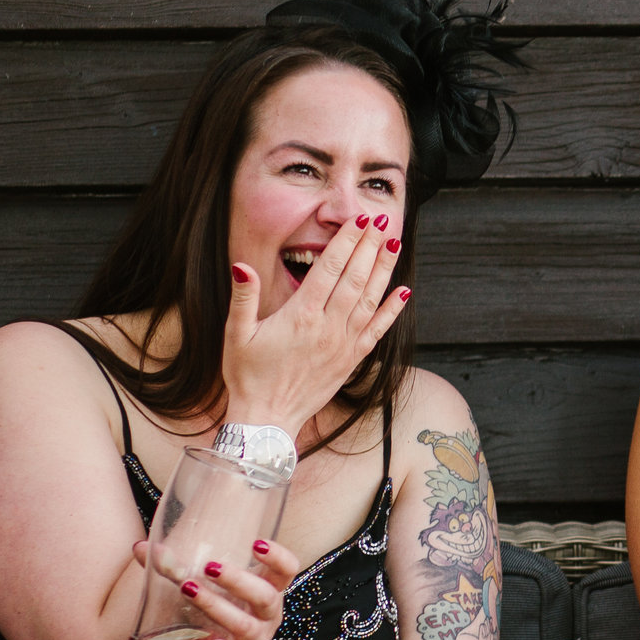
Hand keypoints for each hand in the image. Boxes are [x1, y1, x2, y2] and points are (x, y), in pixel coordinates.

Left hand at [132, 535, 303, 639]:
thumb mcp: (214, 594)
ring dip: (218, 607)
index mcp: (267, 591)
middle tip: (209, 567)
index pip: (285, 570)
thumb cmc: (225, 620)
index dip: (277, 556)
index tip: (256, 543)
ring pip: (245, 626)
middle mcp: (267, 616)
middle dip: (238, 580)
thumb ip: (178, 570)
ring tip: (189, 590)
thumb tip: (141, 547)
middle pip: (265, 595)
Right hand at [222, 216, 409, 435]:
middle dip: (370, 246)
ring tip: (395, 244)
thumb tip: (242, 266)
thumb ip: (243, 298)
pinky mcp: (351, 359)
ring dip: (384, 270)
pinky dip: (392, 310)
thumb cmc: (248, 376)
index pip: (330, 268)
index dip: (347, 241)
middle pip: (355, 277)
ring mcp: (343, 344)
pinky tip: (404, 291)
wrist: (267, 419)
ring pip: (370, 299)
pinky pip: (377, 330)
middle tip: (382, 220)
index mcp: (301, 315)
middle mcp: (328, 327)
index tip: (359, 220)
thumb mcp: (236, 334)